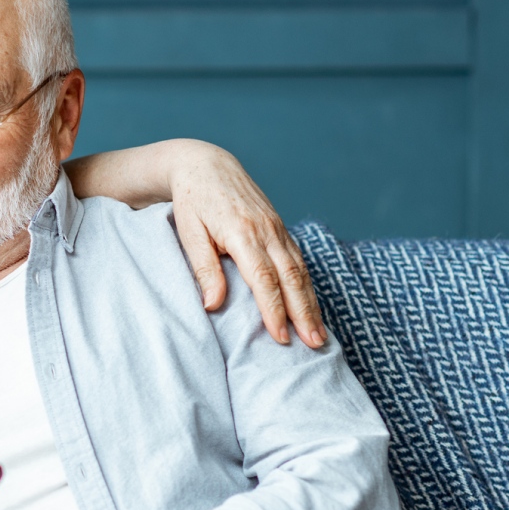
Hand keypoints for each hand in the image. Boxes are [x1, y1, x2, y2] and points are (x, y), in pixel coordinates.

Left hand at [164, 140, 323, 347]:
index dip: (274, 310)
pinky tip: (312, 305)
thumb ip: (204, 268)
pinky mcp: (280, 226)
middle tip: (314, 345)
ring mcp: (277, 227)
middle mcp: (267, 230)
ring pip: (301, 270)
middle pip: (292, 278)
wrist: (205, 164)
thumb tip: (213, 305)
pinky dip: (308, 284)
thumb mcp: (189, 233)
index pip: (264, 279)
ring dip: (311, 303)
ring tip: (319, 334)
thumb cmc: (192, 202)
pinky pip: (299, 259)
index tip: (280, 337)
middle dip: (304, 314)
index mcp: (243, 233)